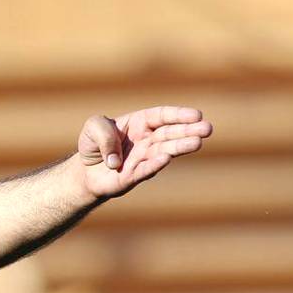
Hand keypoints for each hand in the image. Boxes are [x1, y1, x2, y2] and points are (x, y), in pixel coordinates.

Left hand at [77, 106, 212, 198]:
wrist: (85, 171)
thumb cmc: (93, 145)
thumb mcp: (93, 127)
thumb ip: (103, 133)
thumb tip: (116, 158)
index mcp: (140, 123)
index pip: (162, 116)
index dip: (179, 115)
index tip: (196, 115)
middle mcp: (147, 140)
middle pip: (170, 133)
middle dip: (189, 131)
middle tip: (207, 129)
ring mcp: (143, 159)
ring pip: (165, 151)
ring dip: (181, 147)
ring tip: (197, 143)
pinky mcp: (134, 176)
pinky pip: (145, 170)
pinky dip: (154, 165)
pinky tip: (165, 159)